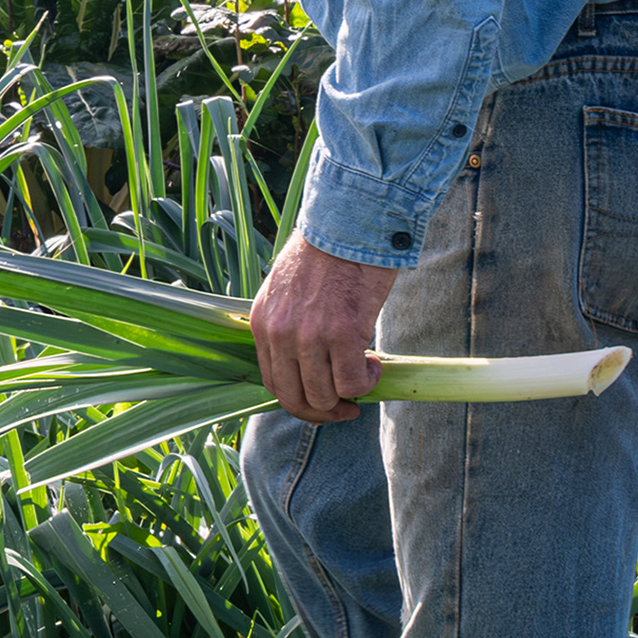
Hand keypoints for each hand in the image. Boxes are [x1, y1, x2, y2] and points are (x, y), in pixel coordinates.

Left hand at [249, 239, 400, 424]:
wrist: (350, 225)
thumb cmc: (327, 253)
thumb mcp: (287, 289)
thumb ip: (288, 324)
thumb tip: (307, 361)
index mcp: (262, 323)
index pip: (272, 381)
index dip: (298, 400)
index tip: (321, 400)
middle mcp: (279, 334)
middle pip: (294, 398)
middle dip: (321, 412)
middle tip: (346, 408)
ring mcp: (309, 337)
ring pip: (324, 396)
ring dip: (348, 396)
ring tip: (365, 375)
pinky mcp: (342, 336)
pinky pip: (351, 383)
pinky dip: (366, 383)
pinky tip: (375, 363)